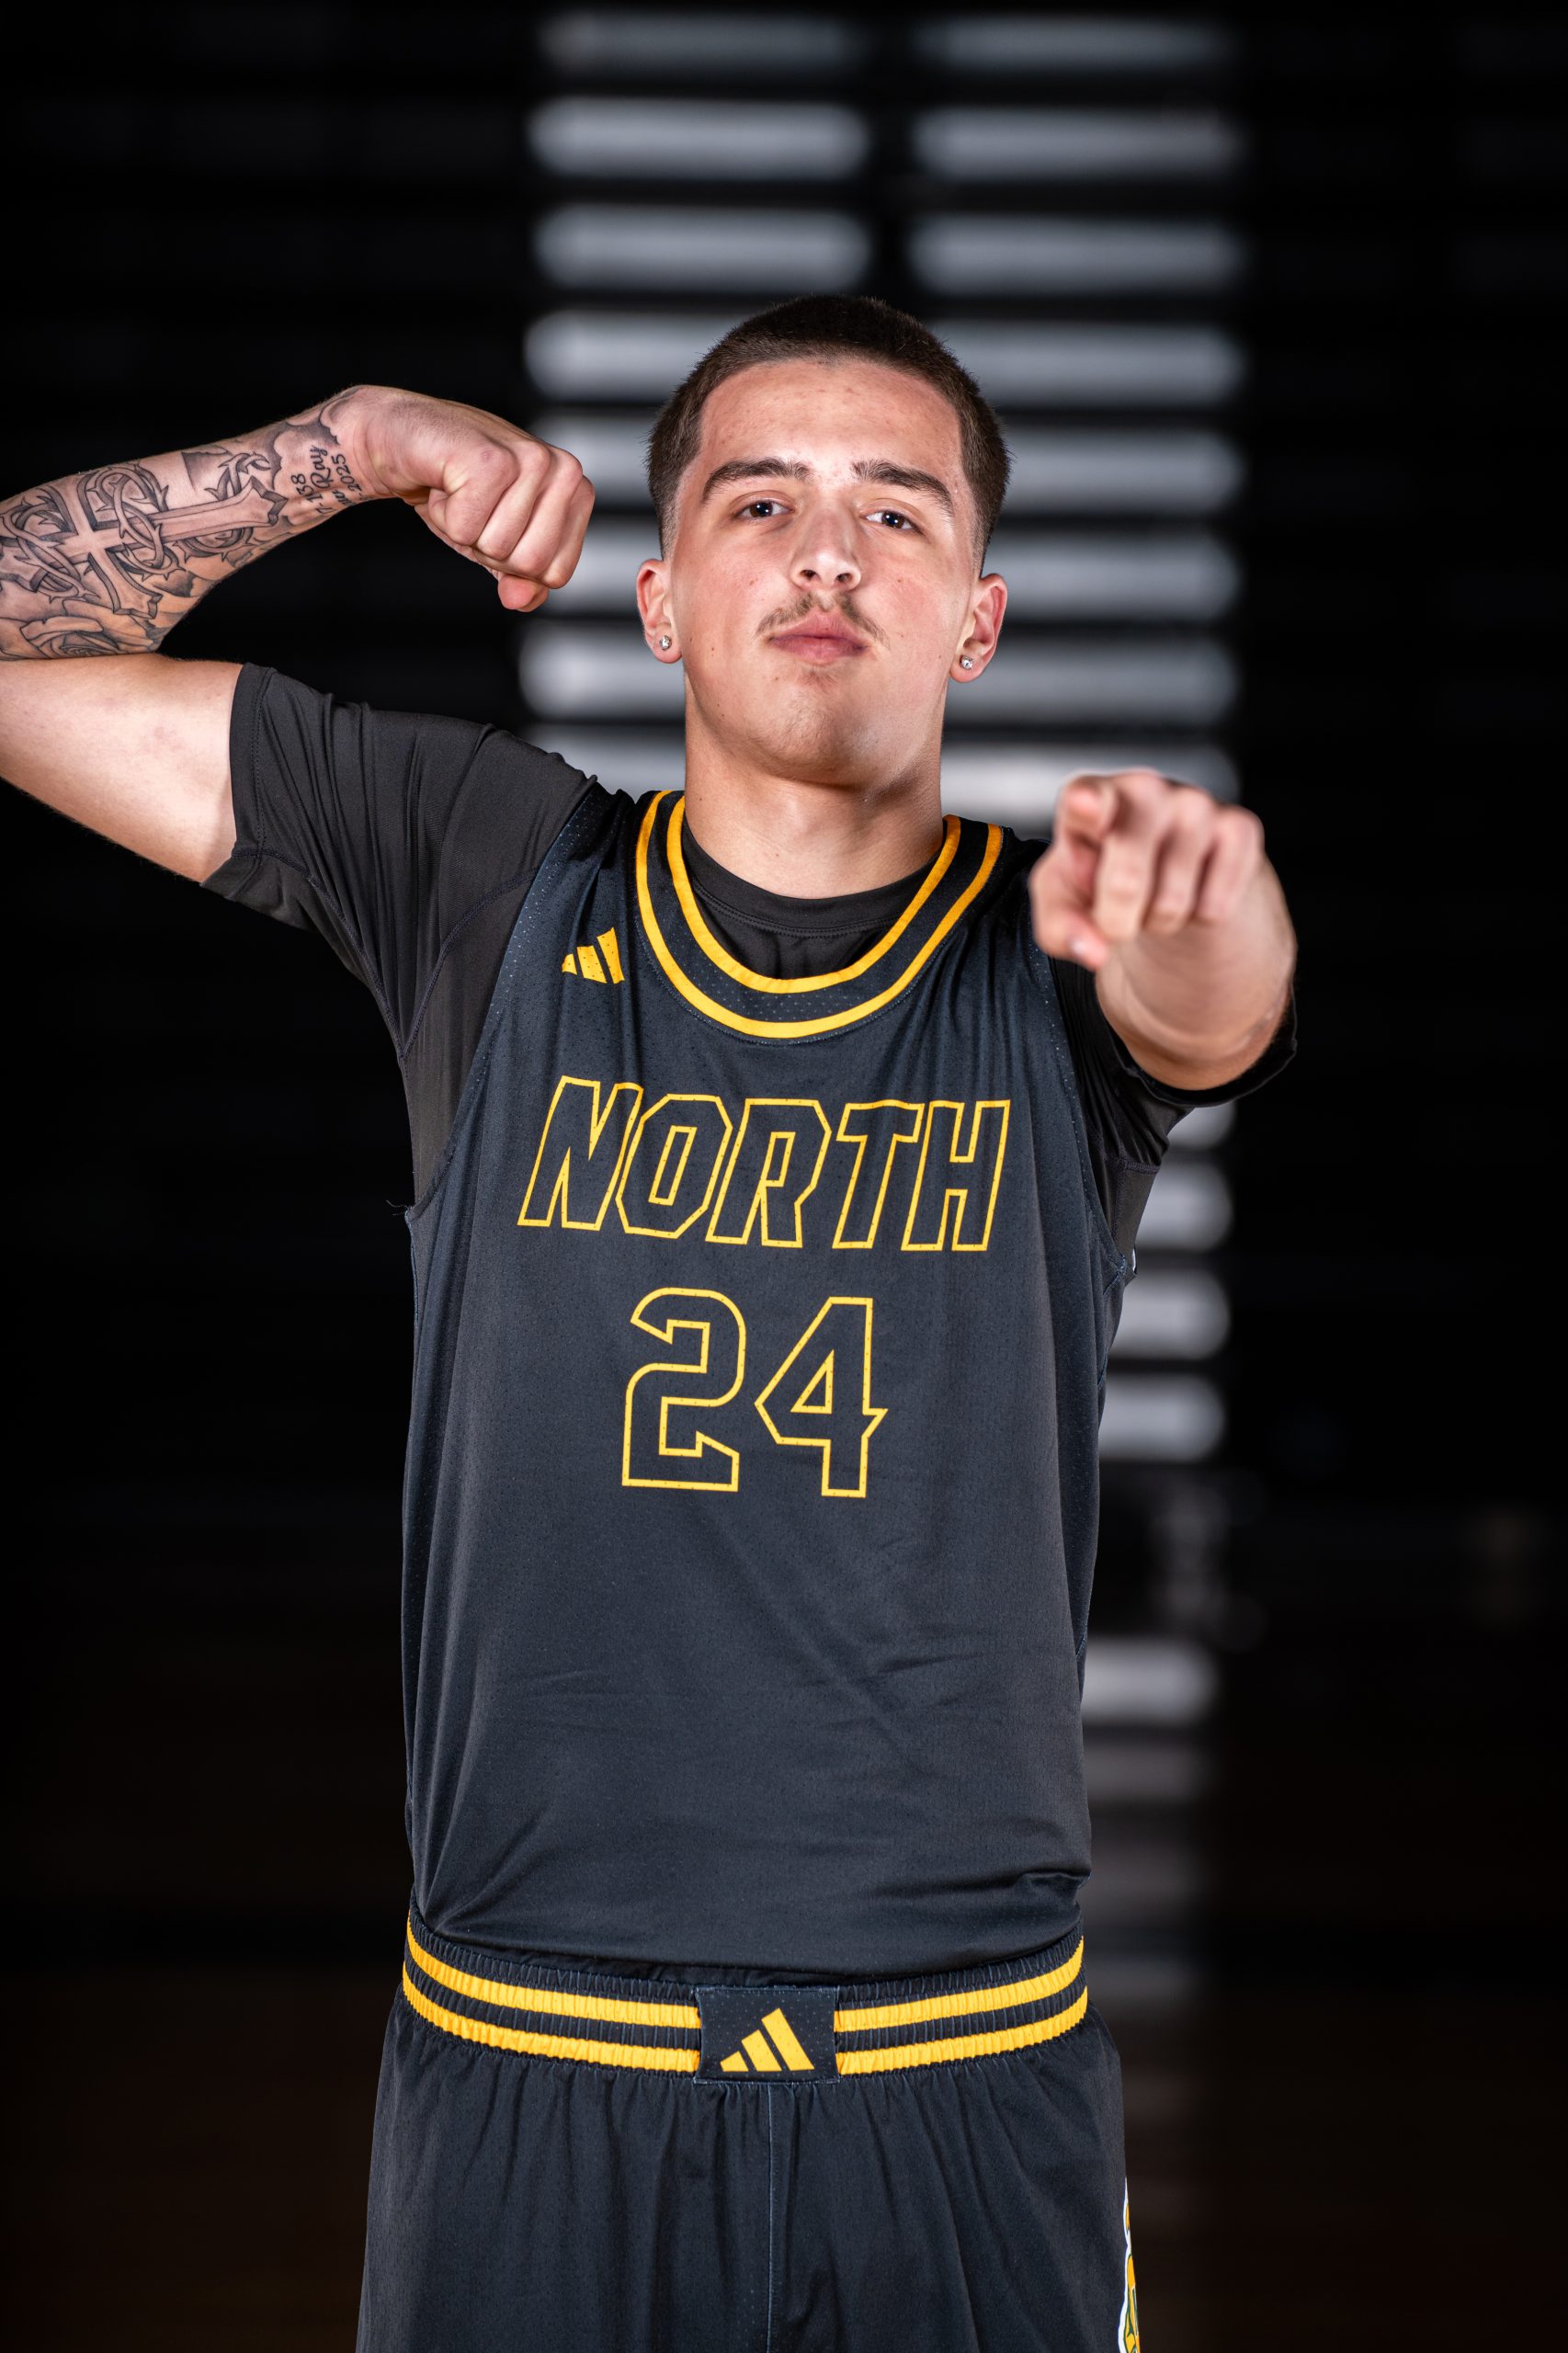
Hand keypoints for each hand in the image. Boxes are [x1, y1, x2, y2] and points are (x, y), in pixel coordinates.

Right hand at [338, 385, 593, 611]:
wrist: (402, 440)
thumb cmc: (457, 492)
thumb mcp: (497, 547)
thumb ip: (522, 581)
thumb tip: (520, 600)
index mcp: (577, 492)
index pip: (555, 574)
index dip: (514, 563)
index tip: (496, 523)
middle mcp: (565, 470)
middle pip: (530, 563)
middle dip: (489, 547)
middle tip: (474, 506)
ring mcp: (532, 460)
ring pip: (499, 547)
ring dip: (463, 527)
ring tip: (459, 490)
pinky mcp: (492, 461)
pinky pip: (468, 530)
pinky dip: (444, 515)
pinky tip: (445, 481)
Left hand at [1028, 769, 1265, 970]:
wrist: (1164, 872)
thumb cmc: (1104, 878)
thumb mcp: (1065, 903)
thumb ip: (1062, 928)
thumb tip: (1094, 952)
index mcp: (1089, 799)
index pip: (1086, 798)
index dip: (1087, 806)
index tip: (1085, 806)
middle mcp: (1144, 790)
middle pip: (1127, 881)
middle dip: (1116, 922)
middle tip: (1115, 918)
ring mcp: (1196, 804)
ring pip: (1173, 904)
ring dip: (1158, 922)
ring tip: (1153, 896)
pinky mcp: (1240, 827)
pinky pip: (1215, 907)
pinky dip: (1199, 918)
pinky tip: (1191, 889)